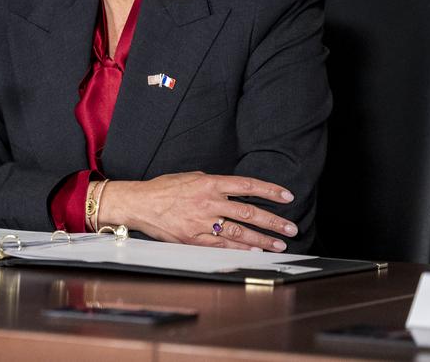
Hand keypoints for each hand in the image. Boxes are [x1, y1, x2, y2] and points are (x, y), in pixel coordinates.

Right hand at [98, 172, 296, 250]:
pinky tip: (254, 252)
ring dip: (262, 240)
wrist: (139, 203)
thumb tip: (230, 189)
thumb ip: (212, 183)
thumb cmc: (163, 189)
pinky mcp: (194, 239)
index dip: (270, 191)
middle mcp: (209, 202)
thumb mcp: (190, 176)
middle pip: (249, 212)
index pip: (247, 186)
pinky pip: (222, 246)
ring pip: (239, 232)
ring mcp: (202, 222)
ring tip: (278, 244)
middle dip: (273, 221)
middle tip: (290, 228)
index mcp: (209, 183)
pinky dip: (240, 249)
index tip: (287, 197)